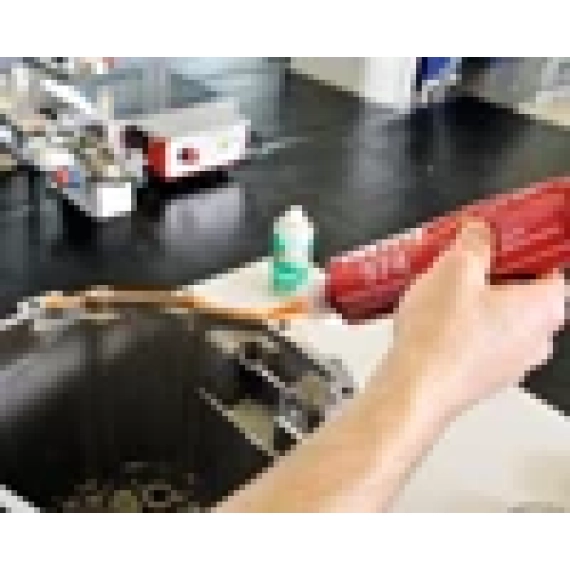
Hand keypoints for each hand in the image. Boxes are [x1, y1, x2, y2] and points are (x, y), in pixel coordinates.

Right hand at [384, 219, 565, 421]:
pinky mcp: (485, 375)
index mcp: (545, 308)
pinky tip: (433, 317)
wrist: (413, 389)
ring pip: (500, 316)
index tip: (500, 239)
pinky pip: (480, 339)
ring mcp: (512, 362)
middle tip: (463, 260)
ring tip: (441, 288)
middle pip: (523, 291)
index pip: (552, 266)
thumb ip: (475, 241)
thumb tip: (481, 232)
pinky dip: (462, 325)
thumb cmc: (440, 339)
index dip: (524, 248)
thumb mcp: (456, 267)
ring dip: (475, 299)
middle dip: (493, 272)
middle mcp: (537, 339)